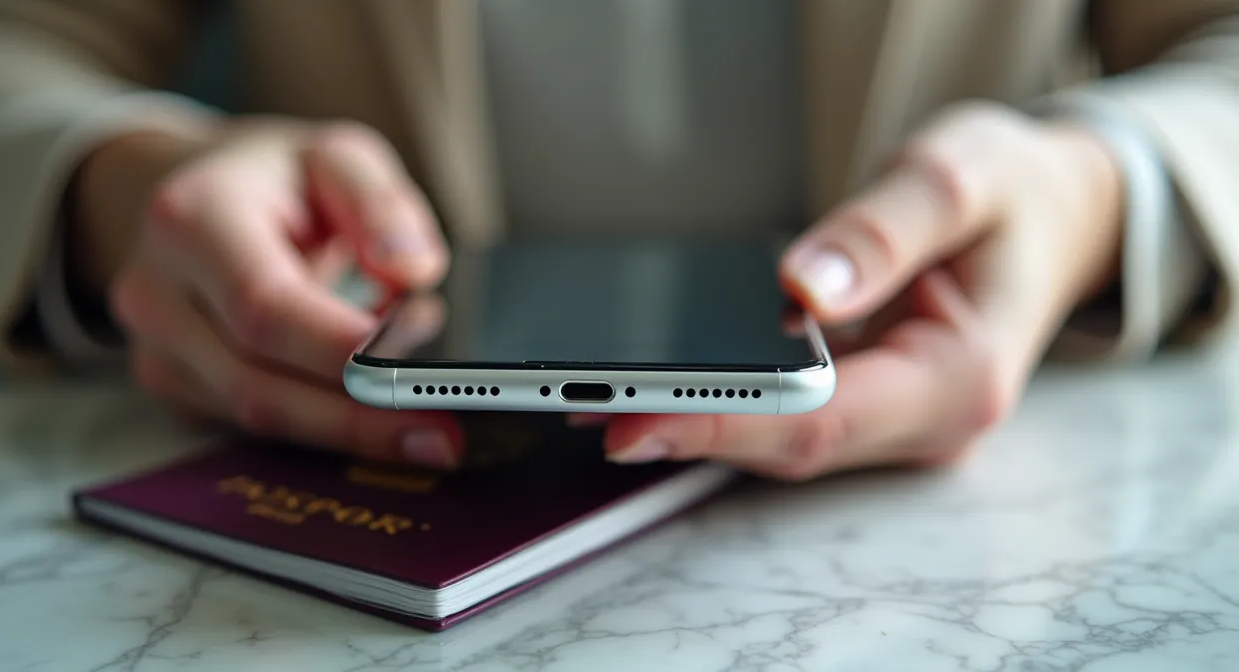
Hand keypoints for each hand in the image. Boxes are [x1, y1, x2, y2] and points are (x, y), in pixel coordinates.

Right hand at [74, 119, 463, 468]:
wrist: (195, 197)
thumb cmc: (276, 181)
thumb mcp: (338, 156)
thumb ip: (380, 204)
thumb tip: (410, 270)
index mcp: (193, 218)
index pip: (264, 306)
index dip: (337, 351)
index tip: (412, 380)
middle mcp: (157, 290)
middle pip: (257, 382)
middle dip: (355, 419)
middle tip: (441, 438)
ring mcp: (156, 348)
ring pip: (256, 417)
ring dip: (347, 429)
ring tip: (426, 426)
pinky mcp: (174, 387)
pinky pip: (254, 426)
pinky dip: (322, 425)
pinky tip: (372, 412)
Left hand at [599, 102, 1124, 478]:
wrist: (1053, 215)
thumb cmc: (1012, 195)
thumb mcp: (959, 179)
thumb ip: (883, 231)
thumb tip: (799, 286)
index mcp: (960, 376)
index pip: (825, 418)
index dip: (727, 420)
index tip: (641, 411)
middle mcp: (928, 417)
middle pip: (793, 442)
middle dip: (691, 427)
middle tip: (586, 406)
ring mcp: (897, 417)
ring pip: (784, 436)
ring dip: (695, 419)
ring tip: (595, 395)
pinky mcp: (870, 399)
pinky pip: (788, 412)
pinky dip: (723, 400)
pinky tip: (657, 378)